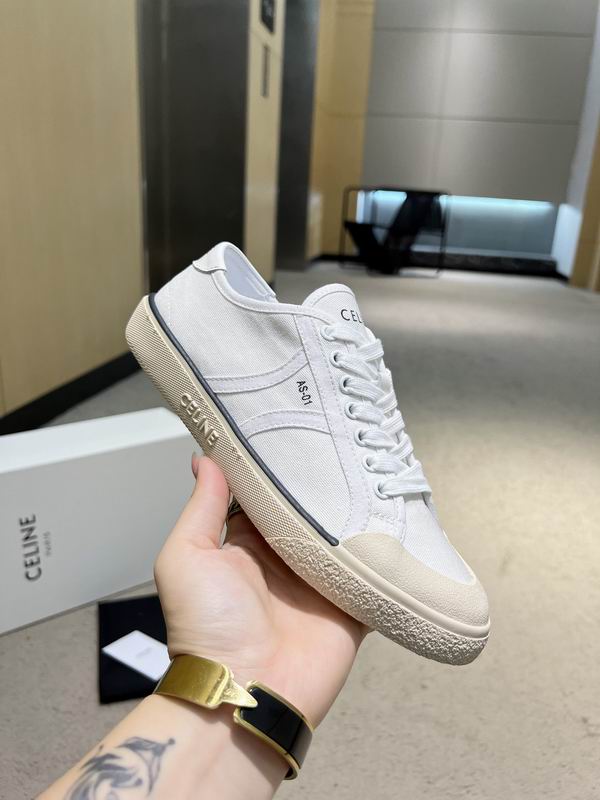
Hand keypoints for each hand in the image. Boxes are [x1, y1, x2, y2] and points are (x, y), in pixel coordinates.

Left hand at [155, 455, 366, 725]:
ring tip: (374, 467)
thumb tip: (205, 459)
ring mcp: (319, 583)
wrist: (246, 692)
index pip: (263, 496)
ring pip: (343, 537)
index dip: (275, 468)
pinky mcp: (351, 605)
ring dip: (355, 513)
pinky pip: (372, 574)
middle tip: (342, 440)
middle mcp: (283, 560)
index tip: (291, 429)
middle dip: (321, 485)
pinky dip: (385, 553)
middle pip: (307, 513)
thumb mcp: (186, 558)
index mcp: (245, 546)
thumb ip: (202, 509)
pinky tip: (398, 517)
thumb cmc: (206, 626)